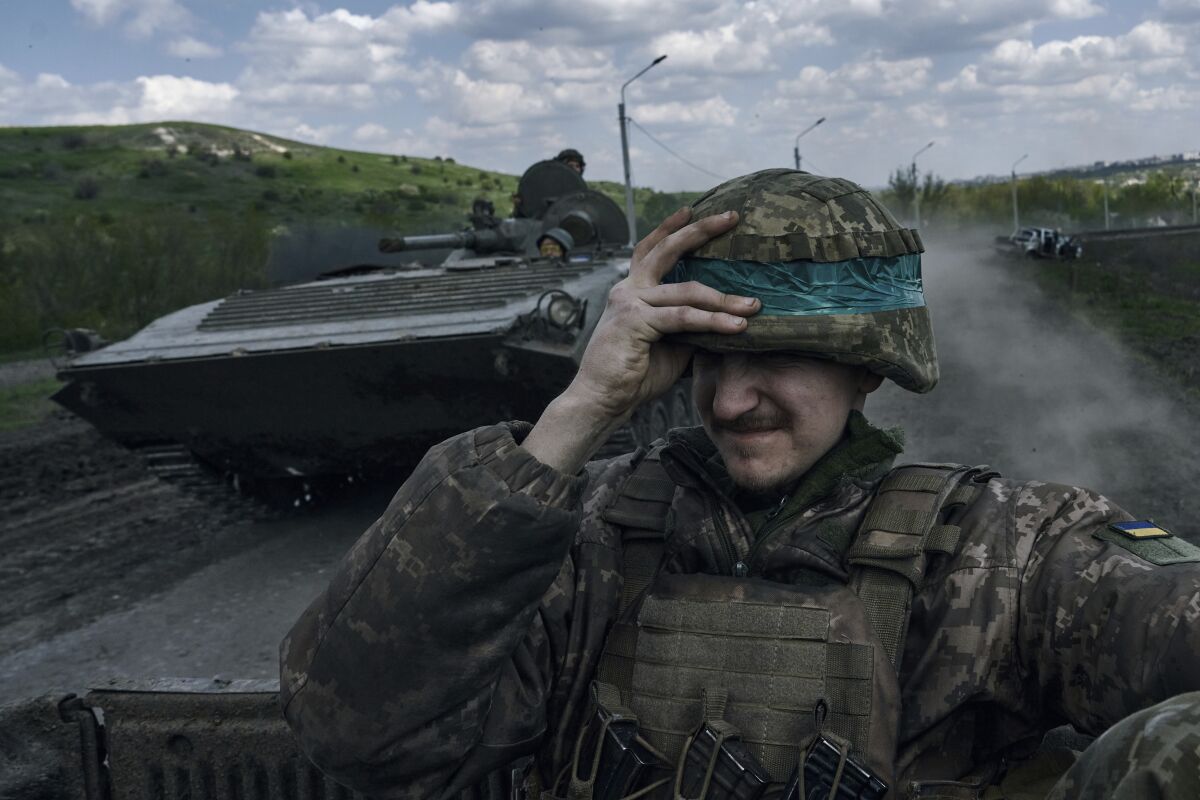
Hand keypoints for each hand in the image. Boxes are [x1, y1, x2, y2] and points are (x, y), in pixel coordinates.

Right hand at [523, 208, 759, 472]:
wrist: (603, 399)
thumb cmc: (634, 373)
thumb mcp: (669, 342)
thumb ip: (689, 324)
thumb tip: (722, 316)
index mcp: (632, 290)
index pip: (650, 249)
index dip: (670, 228)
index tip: (692, 210)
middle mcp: (627, 289)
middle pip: (667, 249)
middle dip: (701, 230)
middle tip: (732, 217)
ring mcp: (629, 302)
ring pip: (686, 291)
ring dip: (723, 299)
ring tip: (752, 306)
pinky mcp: (635, 321)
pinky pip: (683, 317)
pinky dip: (712, 321)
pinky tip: (737, 326)